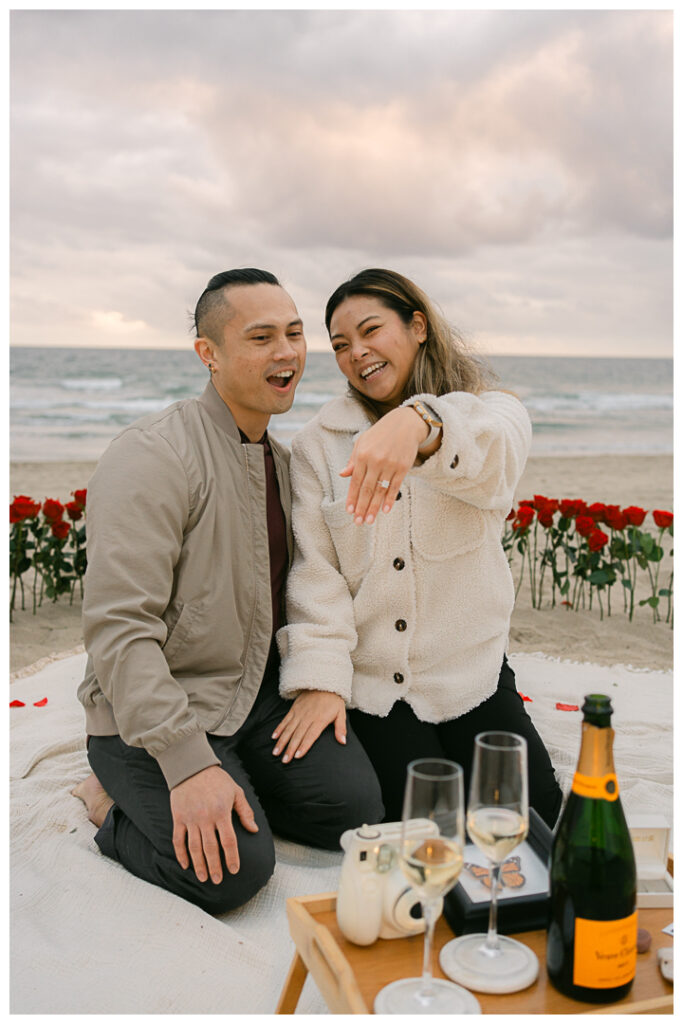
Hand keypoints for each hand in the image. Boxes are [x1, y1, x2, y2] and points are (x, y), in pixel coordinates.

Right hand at [170, 765, 257, 883]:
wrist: (191, 766)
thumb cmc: (217, 779)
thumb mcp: (235, 791)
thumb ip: (245, 811)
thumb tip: (254, 830)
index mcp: (222, 812)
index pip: (228, 841)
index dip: (232, 857)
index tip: (234, 870)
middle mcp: (205, 818)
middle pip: (211, 848)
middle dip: (215, 867)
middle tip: (218, 880)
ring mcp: (190, 819)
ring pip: (194, 848)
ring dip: (199, 865)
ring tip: (203, 878)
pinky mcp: (178, 818)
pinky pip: (178, 840)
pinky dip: (180, 854)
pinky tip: (185, 865)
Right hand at [271, 690, 345, 761]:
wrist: (324, 682)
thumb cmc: (333, 700)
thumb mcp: (341, 713)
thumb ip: (341, 728)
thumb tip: (343, 742)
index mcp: (319, 720)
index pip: (310, 736)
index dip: (303, 746)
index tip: (297, 756)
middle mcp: (307, 717)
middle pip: (297, 735)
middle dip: (290, 748)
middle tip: (284, 760)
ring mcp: (299, 713)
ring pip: (289, 729)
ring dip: (282, 741)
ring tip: (276, 752)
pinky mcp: (294, 709)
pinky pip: (285, 720)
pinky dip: (279, 728)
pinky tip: (274, 737)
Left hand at [340, 407, 429, 523]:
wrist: (406, 423)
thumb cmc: (381, 433)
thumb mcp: (363, 442)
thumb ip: (353, 460)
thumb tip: (343, 475)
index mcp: (362, 455)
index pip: (355, 481)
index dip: (352, 497)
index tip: (349, 511)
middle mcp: (375, 461)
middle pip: (367, 489)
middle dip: (361, 507)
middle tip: (357, 522)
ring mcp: (390, 465)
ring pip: (380, 491)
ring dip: (374, 507)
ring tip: (368, 520)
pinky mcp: (403, 467)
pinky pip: (395, 486)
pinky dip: (390, 499)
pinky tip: (386, 510)